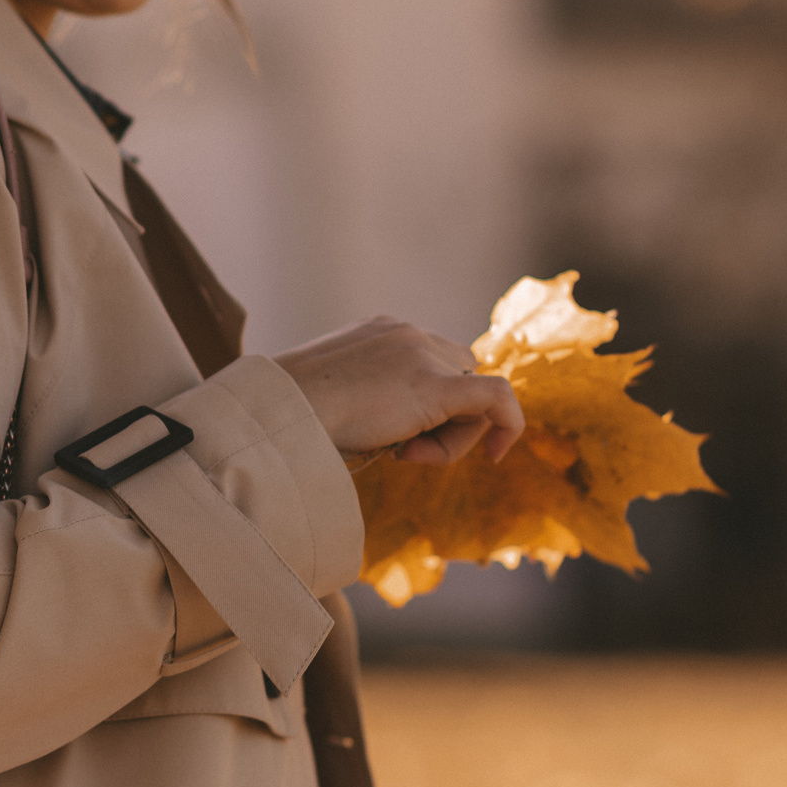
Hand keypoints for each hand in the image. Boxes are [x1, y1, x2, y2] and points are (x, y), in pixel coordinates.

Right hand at [272, 317, 524, 466]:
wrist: (278, 415)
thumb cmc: (292, 418)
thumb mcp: (334, 399)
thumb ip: (370, 400)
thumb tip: (395, 432)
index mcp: (382, 331)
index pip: (433, 362)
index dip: (430, 408)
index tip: (399, 439)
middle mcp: (408, 333)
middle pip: (460, 376)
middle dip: (444, 422)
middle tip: (403, 453)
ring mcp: (422, 353)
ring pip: (473, 398)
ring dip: (450, 438)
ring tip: (403, 454)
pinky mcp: (436, 385)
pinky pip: (497, 399)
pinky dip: (508, 425)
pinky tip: (496, 455)